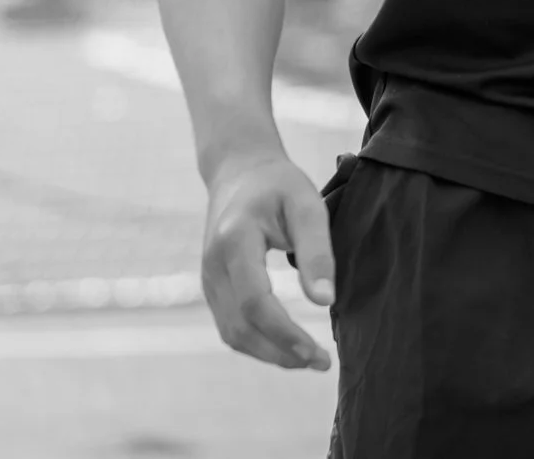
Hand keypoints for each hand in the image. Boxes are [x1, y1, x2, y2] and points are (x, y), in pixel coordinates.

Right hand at [199, 150, 336, 370]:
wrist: (239, 169)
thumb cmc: (279, 185)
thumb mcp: (307, 204)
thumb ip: (316, 250)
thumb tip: (325, 301)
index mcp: (235, 241)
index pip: (254, 302)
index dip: (284, 333)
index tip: (317, 351)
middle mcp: (213, 265)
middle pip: (240, 327)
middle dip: (280, 353)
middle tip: (321, 363)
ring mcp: (207, 278)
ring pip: (232, 333)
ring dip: (269, 354)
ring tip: (308, 360)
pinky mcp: (212, 286)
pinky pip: (230, 325)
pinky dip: (257, 342)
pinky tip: (286, 345)